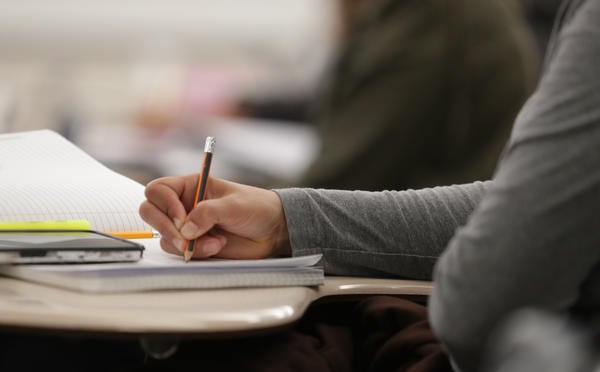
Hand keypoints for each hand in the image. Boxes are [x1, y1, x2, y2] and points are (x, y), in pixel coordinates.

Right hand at [139, 175, 290, 259]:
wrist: (271, 230)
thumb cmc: (256, 207)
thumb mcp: (233, 205)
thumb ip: (207, 213)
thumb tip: (185, 229)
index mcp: (190, 186)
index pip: (158, 190)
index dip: (164, 204)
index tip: (181, 218)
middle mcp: (184, 205)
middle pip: (151, 212)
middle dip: (165, 227)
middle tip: (184, 237)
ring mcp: (187, 226)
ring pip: (165, 236)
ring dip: (186, 243)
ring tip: (214, 242)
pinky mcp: (193, 245)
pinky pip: (179, 252)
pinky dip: (196, 252)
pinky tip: (217, 246)